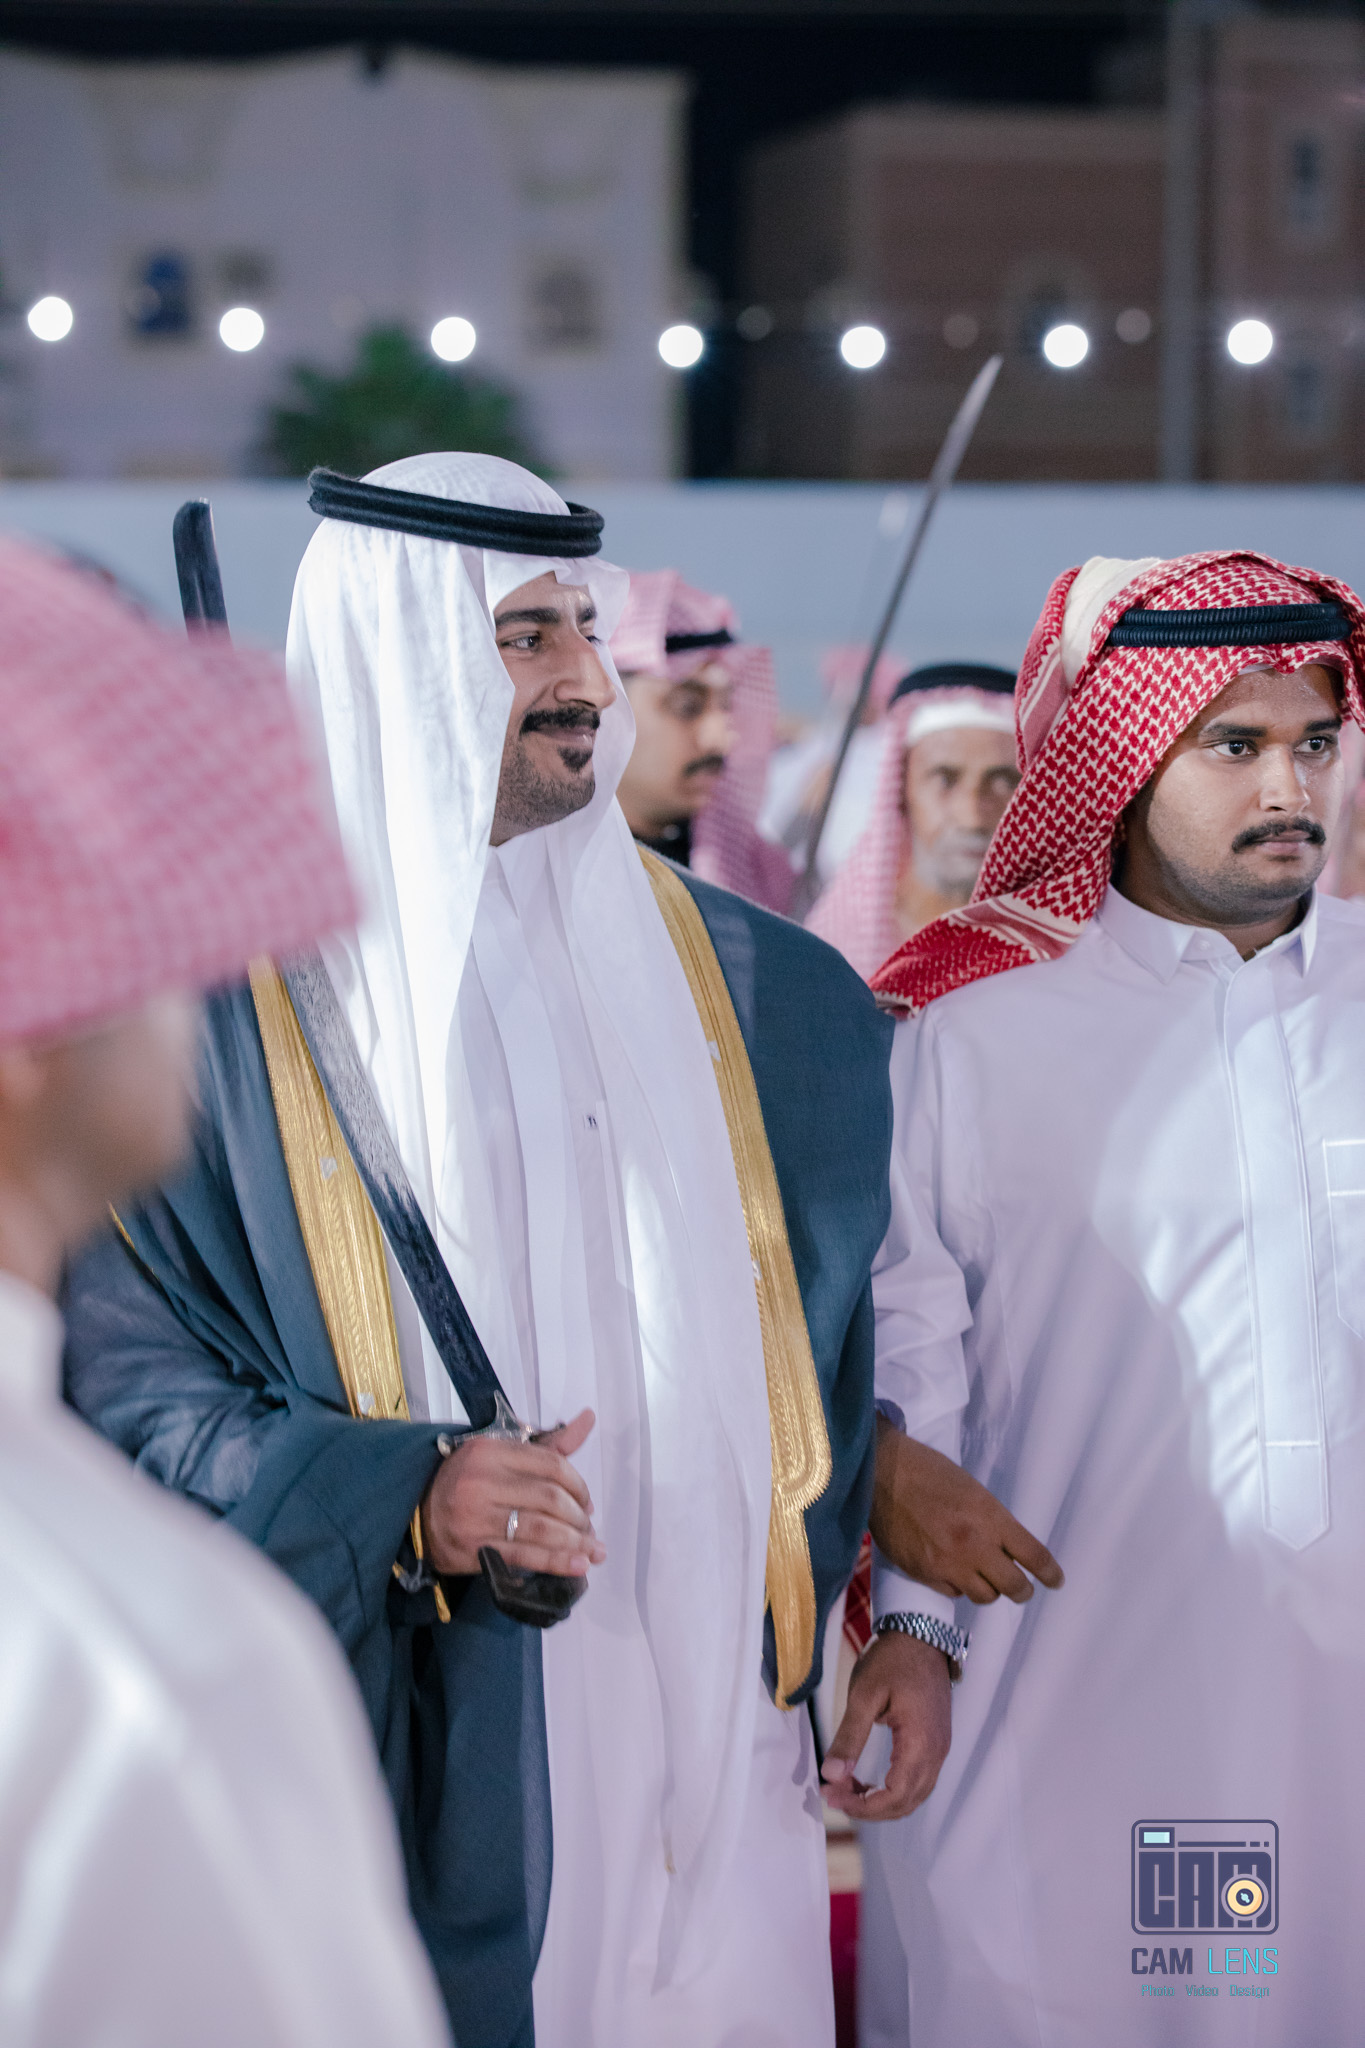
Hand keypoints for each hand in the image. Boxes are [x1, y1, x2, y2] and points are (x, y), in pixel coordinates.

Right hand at [421, 1408, 605, 1578]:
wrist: (418, 1513)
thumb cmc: (467, 1481)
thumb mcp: (501, 1453)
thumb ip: (548, 1445)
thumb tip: (588, 1418)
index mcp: (491, 1451)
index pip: (551, 1465)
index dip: (578, 1486)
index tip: (587, 1501)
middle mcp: (482, 1481)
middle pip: (550, 1499)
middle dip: (578, 1517)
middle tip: (588, 1529)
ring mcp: (476, 1517)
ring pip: (541, 1529)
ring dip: (575, 1543)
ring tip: (592, 1550)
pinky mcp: (474, 1549)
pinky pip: (525, 1557)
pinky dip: (557, 1563)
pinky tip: (578, 1565)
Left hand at [821, 1635, 950, 1821]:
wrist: (921, 1634)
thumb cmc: (891, 1660)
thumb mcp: (864, 1695)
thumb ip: (849, 1737)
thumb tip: (830, 1774)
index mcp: (920, 1743)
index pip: (895, 1796)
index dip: (862, 1806)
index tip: (831, 1796)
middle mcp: (936, 1752)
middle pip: (905, 1803)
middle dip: (867, 1807)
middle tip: (832, 1794)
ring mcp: (940, 1748)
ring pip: (913, 1795)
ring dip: (880, 1801)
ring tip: (845, 1789)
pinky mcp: (936, 1742)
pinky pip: (917, 1781)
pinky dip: (892, 1789)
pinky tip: (867, 1780)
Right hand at [870, 1418, 1062, 1604]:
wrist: (882, 1473)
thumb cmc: (929, 1471)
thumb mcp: (973, 1490)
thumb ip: (992, 1521)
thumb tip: (1006, 1546)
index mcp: (991, 1517)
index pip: (1033, 1555)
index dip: (1049, 1573)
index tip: (1056, 1581)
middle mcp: (974, 1545)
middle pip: (1014, 1586)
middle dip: (1022, 1589)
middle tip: (1022, 1588)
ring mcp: (948, 1563)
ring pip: (985, 1596)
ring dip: (989, 1589)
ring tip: (984, 1579)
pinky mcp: (924, 1574)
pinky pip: (953, 1593)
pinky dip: (958, 1586)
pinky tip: (952, 1572)